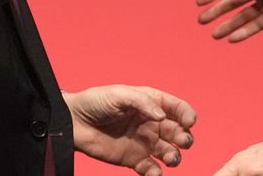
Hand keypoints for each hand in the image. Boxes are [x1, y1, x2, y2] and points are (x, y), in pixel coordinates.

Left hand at [64, 84, 196, 175]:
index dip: (187, 114)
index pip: (177, 108)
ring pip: (169, 152)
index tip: (190, 122)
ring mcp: (144, 142)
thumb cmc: (96, 102)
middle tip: (183, 142)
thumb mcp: (120, 94)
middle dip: (185, 137)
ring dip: (175, 156)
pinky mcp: (133, 159)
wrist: (73, 123)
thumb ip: (142, 102)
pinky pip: (151, 169)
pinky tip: (155, 173)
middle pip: (178, 132)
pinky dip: (156, 173)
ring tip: (171, 158)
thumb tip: (162, 116)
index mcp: (151, 103)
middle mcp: (152, 123)